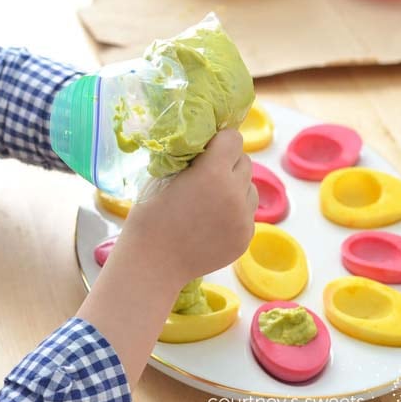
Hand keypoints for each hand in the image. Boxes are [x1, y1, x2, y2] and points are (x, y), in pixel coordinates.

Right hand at [75, 129, 256, 389]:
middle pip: (245, 162)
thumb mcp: (164, 176)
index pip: (234, 139)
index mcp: (213, 172)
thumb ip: (190, 159)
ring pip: (250, 188)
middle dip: (228, 164)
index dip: (220, 141)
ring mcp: (243, 218)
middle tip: (206, 176)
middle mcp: (234, 193)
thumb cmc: (150, 215)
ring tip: (210, 201)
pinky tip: (211, 222)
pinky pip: (247, 214)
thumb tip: (205, 146)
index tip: (208, 150)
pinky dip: (234, 213)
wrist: (153, 262)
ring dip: (235, 188)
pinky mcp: (245, 237)